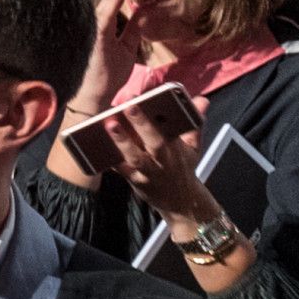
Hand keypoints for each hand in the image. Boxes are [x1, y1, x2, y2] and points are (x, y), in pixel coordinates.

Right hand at [72, 0, 159, 116]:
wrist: (93, 97)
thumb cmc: (107, 75)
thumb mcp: (126, 49)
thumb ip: (132, 30)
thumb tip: (141, 12)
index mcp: (105, 25)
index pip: (119, 0)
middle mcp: (97, 23)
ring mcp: (93, 28)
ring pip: (110, 0)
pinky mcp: (94, 36)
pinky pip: (105, 15)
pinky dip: (113, 1)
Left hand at [108, 90, 217, 228]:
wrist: (181, 203)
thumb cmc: (182, 167)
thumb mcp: (193, 148)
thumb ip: (194, 124)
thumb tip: (202, 100)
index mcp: (178, 147)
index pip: (171, 127)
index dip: (162, 111)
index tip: (152, 95)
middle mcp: (164, 159)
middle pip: (156, 141)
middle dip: (143, 123)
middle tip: (129, 105)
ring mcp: (150, 172)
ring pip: (136, 157)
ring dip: (123, 141)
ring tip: (110, 124)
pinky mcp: (136, 182)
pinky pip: (121, 171)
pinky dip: (110, 160)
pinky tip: (96, 147)